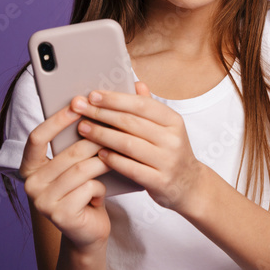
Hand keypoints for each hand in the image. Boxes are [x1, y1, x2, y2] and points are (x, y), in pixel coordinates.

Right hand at [19, 103, 111, 250]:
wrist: (88, 232)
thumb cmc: (84, 192)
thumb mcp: (77, 165)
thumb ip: (77, 140)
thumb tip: (92, 103)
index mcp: (29, 168)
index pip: (37, 138)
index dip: (56, 120)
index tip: (77, 102)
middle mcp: (30, 185)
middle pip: (67, 154)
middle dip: (94, 139)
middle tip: (115, 127)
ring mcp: (43, 202)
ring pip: (81, 170)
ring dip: (102, 161)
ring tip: (115, 155)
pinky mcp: (60, 216)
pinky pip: (88, 188)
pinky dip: (100, 187)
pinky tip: (101, 191)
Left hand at [72, 82, 206, 212]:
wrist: (190, 185)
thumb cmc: (171, 152)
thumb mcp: (167, 128)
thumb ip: (150, 107)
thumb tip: (136, 83)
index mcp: (173, 121)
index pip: (141, 104)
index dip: (115, 99)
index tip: (93, 95)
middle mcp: (173, 139)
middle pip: (131, 122)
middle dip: (101, 113)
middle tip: (79, 108)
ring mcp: (167, 161)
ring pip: (128, 144)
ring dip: (102, 135)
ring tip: (83, 128)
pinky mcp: (160, 181)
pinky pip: (131, 168)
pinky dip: (113, 160)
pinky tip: (98, 153)